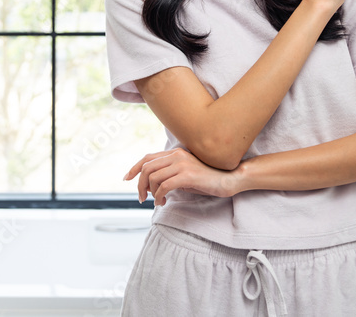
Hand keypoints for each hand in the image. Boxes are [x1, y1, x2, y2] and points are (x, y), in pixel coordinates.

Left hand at [124, 148, 238, 205]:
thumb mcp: (185, 174)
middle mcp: (177, 155)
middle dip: (140, 185)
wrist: (229, 179)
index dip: (134, 168)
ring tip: (157, 201)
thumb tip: (152, 185)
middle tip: (142, 198)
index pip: (147, 158)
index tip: (126, 179)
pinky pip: (164, 186)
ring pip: (153, 177)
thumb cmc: (208, 179)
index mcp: (175, 153)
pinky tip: (163, 202)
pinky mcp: (187, 175)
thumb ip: (170, 174)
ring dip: (151, 193)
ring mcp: (182, 163)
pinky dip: (159, 196)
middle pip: (146, 168)